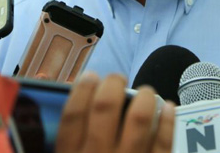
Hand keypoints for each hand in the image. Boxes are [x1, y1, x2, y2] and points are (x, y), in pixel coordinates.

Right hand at [56, 73, 174, 152]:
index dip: (82, 89)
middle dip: (112, 84)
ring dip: (144, 98)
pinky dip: (167, 120)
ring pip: (139, 119)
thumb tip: (53, 89)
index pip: (73, 115)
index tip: (90, 77)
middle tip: (117, 79)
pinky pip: (164, 142)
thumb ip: (64, 133)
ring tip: (145, 92)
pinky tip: (166, 108)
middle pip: (105, 108)